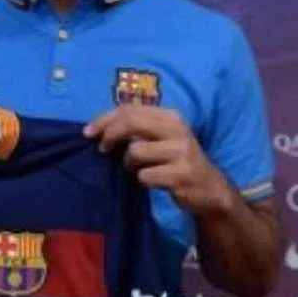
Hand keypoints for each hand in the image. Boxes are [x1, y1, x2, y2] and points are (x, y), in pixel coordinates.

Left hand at [83, 104, 229, 214]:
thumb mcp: (162, 138)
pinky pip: (145, 175)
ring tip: (139, 169)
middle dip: (109, 134)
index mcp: (171, 116)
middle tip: (102, 148)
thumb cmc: (177, 161)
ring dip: (129, 164)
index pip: (131, 108)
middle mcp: (177, 129)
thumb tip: (99, 128)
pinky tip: (154, 181)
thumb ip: (137, 128)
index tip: (88, 132)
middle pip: (131, 121)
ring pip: (135, 151)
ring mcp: (181, 151)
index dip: (105, 118)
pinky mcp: (181, 174)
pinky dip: (143, 180)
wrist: (209, 188)